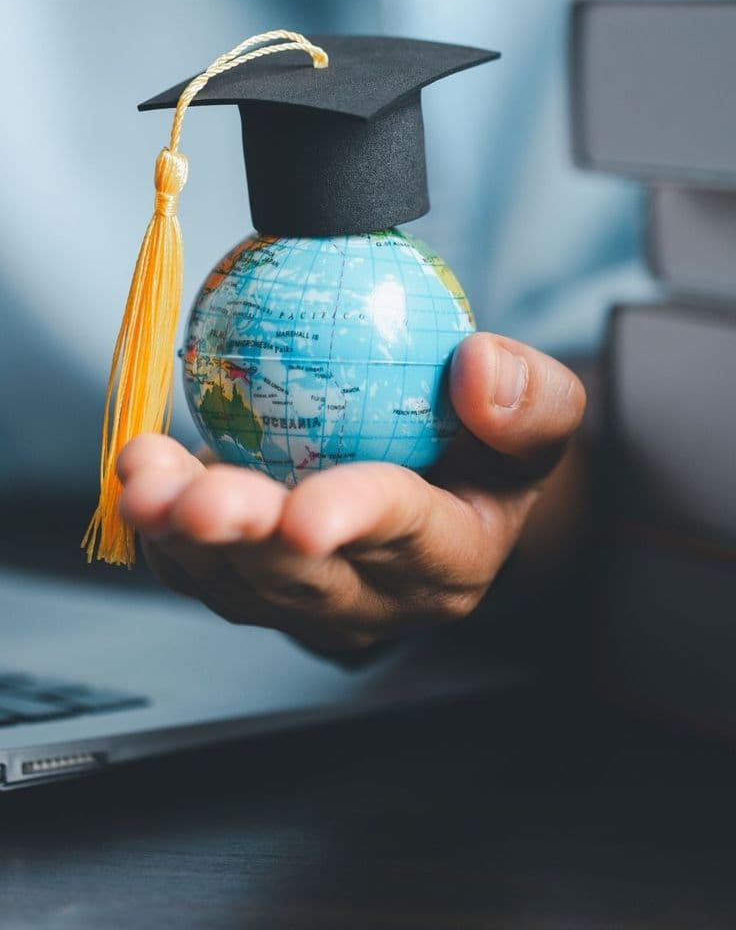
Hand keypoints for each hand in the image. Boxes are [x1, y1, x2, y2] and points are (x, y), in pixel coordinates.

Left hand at [118, 333, 585, 650]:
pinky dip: (158, 525)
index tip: (306, 511)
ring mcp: (306, 604)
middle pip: (304, 579)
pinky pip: (197, 570)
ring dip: (179, 534)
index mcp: (451, 560)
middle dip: (243, 541)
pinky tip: (141, 471)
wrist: (444, 500)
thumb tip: (479, 364)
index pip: (406, 537)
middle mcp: (374, 600)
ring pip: (235, 582)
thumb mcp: (539, 421)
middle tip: (194, 501)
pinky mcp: (255, 590)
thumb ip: (530, 400)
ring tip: (144, 478)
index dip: (355, 520)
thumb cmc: (488, 454)